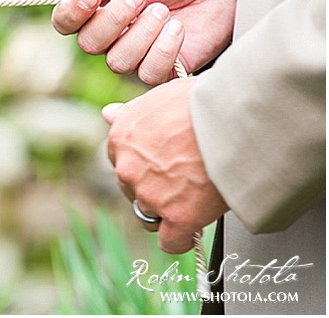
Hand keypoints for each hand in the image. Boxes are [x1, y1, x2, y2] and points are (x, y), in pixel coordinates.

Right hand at [52, 0, 236, 83]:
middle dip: (114, 20)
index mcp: (96, 7)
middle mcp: (109, 35)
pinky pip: (148, 72)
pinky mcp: (161, 71)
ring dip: (143, 33)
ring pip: (118, 61)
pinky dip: (164, 49)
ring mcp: (134, 55)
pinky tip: (177, 29)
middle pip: (89, 44)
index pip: (65, 22)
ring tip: (164, 11)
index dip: (71, 14)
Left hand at [104, 80, 228, 252]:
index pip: (120, 162)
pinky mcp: (176, 217)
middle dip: (152, 189)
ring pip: (149, 215)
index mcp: (120, 136)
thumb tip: (108, 114)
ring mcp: (149, 194)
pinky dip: (180, 239)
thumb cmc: (199, 103)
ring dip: (166, 212)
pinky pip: (170, 242)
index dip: (142, 166)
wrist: (229, 119)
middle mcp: (127, 167)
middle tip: (180, 181)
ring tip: (192, 199)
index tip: (160, 166)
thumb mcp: (158, 96)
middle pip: (132, 190)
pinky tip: (192, 228)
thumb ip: (131, 112)